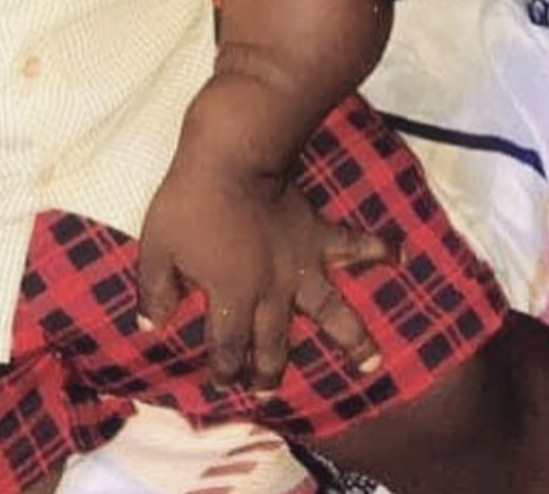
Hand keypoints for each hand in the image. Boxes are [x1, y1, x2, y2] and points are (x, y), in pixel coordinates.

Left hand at [138, 164, 394, 390]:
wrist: (231, 158)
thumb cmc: (189, 202)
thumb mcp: (157, 247)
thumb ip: (154, 290)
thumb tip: (149, 327)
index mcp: (232, 299)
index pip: (227, 347)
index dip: (223, 369)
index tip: (220, 383)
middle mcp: (272, 294)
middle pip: (273, 344)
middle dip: (267, 372)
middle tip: (265, 391)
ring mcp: (300, 267)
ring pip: (331, 313)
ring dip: (352, 340)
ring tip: (371, 363)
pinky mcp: (317, 235)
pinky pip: (353, 244)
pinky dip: (377, 250)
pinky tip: (399, 257)